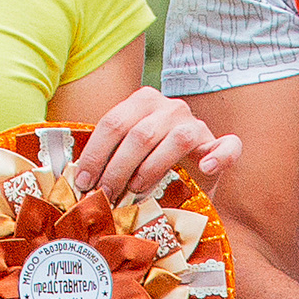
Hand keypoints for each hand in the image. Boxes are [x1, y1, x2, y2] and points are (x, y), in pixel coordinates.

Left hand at [71, 89, 243, 203]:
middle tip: (104, 195)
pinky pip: (228, 147)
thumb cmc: (144, 172)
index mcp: (142, 102)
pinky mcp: (219, 145)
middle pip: (140, 134)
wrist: (184, 185)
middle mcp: (170, 108)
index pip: (113, 123)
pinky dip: (220, 156)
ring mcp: (196, 124)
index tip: (82, 182)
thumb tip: (70, 178)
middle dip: (117, 168)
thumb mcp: (121, 159)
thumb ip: (103, 159)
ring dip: (153, 168)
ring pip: (176, 140)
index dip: (95, 154)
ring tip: (137, 191)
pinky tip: (207, 168)